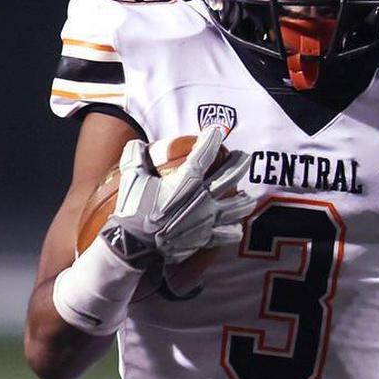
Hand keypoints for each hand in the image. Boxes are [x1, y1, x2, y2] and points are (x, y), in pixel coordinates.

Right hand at [102, 126, 255, 266]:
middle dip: (239, 164)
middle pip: (229, 177)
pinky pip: (225, 234)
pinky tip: (237, 229)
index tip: (216, 132)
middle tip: (244, 156)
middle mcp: (202, 198)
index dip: (212, 140)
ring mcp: (206, 220)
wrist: (135, 247)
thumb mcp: (130, 179)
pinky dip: (232, 231)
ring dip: (244, 200)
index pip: (205, 154)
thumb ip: (135, 157)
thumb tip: (137, 144)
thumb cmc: (133, 212)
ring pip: (236, 207)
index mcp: (186, 181)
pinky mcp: (204, 238)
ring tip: (248, 196)